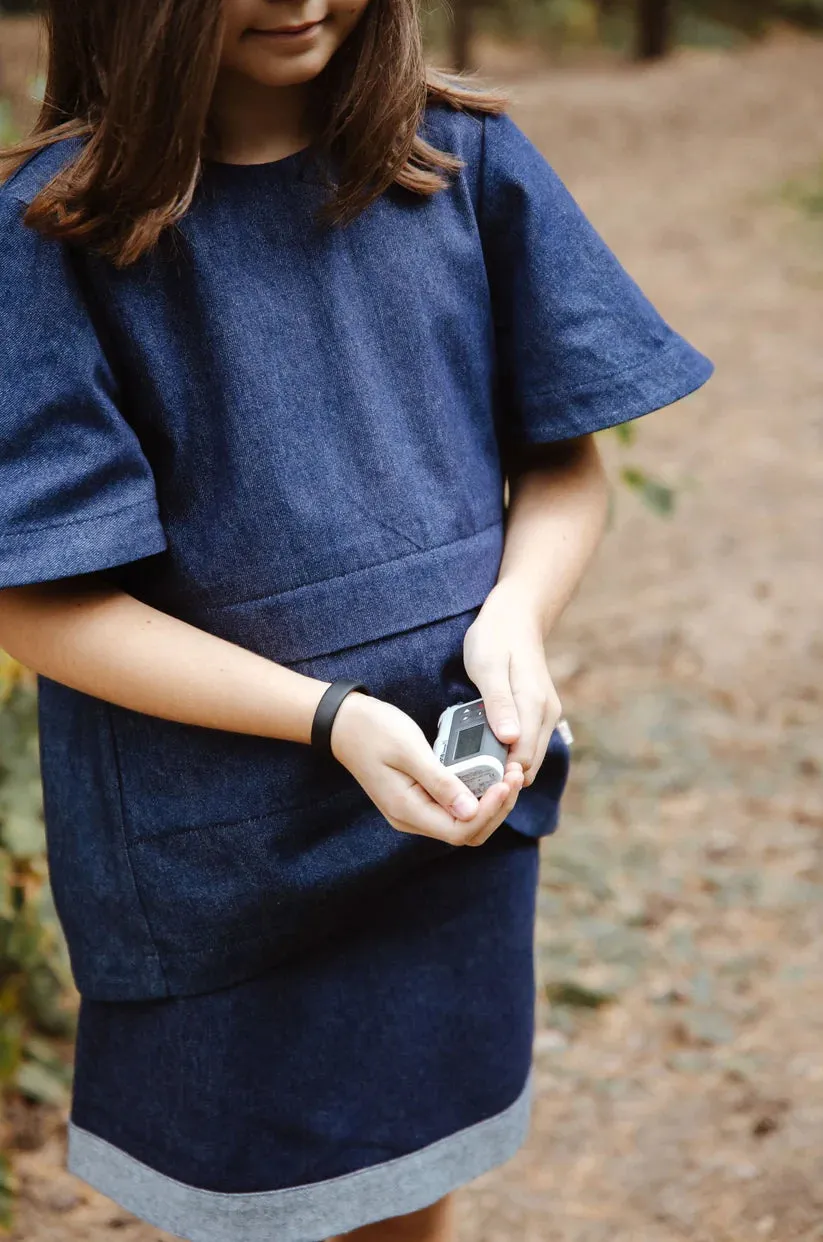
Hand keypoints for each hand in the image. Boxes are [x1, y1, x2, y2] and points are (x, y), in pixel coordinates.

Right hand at [329, 691, 524, 846]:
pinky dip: (476, 793)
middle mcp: (412, 818)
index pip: (461, 830)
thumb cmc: (373, 730)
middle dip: (497, 808)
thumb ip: (440, 781)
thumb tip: (471, 810)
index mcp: (408, 811)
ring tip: (508, 772)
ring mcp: (415, 809)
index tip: (506, 780)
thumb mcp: (409, 750)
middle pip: (467, 831)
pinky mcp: (419, 797)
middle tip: (514, 774)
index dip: (489, 811)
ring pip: (464, 821)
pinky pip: (455, 806)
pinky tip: (489, 772)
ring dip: (490, 801)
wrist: (344, 722)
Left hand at [462, 582, 562, 786]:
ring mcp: (545, 714)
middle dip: (502, 777)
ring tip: (472, 767)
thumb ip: (499, 703)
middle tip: (468, 779)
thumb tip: (510, 739)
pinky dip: (510, 754)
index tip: (472, 780)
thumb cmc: (496, 637)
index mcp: (534, 705)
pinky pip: (527, 745)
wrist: (516, 614)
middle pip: (529, 765)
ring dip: (506, 767)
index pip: (523, 759)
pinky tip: (485, 749)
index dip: (500, 776)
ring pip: (529, 758)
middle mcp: (546, 715)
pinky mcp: (539, 713)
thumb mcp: (488, 666)